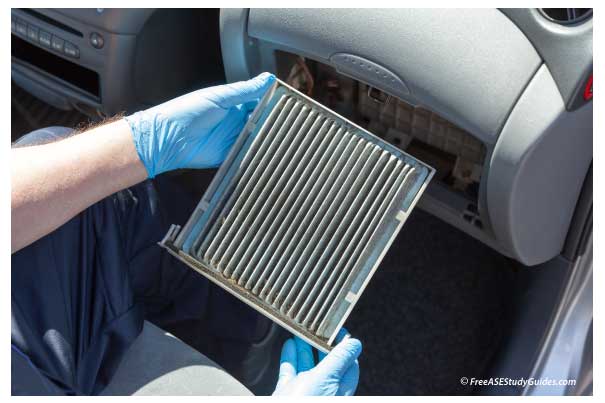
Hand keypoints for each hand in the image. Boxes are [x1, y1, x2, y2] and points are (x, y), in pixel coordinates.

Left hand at [125, 72, 274, 177]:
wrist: (168, 138)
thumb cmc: (186, 111)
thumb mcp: (219, 96)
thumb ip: (245, 90)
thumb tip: (267, 78)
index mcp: (233, 103)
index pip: (259, 100)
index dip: (272, 101)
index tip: (287, 101)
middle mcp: (235, 121)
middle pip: (261, 120)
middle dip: (272, 120)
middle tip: (285, 120)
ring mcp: (233, 138)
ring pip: (258, 137)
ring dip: (266, 137)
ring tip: (278, 135)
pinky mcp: (230, 155)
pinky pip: (248, 154)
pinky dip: (256, 152)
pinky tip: (264, 149)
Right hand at [273, 329, 361, 395]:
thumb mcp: (326, 379)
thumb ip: (339, 360)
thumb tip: (355, 343)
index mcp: (339, 389)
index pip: (348, 364)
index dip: (344, 345)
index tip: (338, 330)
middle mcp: (324, 391)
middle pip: (327, 363)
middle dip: (322, 344)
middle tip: (318, 328)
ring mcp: (305, 393)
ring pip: (307, 365)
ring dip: (305, 347)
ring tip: (302, 331)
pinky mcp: (288, 394)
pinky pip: (290, 372)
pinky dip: (290, 357)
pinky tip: (289, 345)